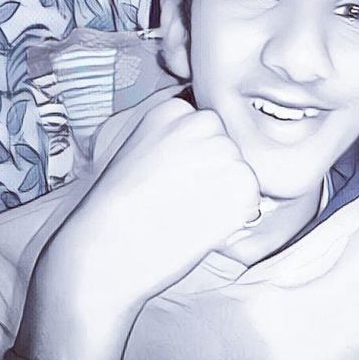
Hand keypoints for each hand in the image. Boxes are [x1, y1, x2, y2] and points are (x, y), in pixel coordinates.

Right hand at [14, 97, 259, 359]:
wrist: (106, 249)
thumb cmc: (117, 211)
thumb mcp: (140, 153)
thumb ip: (176, 141)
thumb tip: (214, 149)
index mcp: (173, 109)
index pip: (207, 127)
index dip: (194, 161)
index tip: (168, 180)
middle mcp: (201, 121)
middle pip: (228, 146)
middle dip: (214, 174)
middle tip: (178, 200)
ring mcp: (223, 150)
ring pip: (242, 172)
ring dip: (225, 196)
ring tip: (186, 213)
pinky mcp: (241, 183)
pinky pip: (252, 199)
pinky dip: (236, 218)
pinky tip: (201, 226)